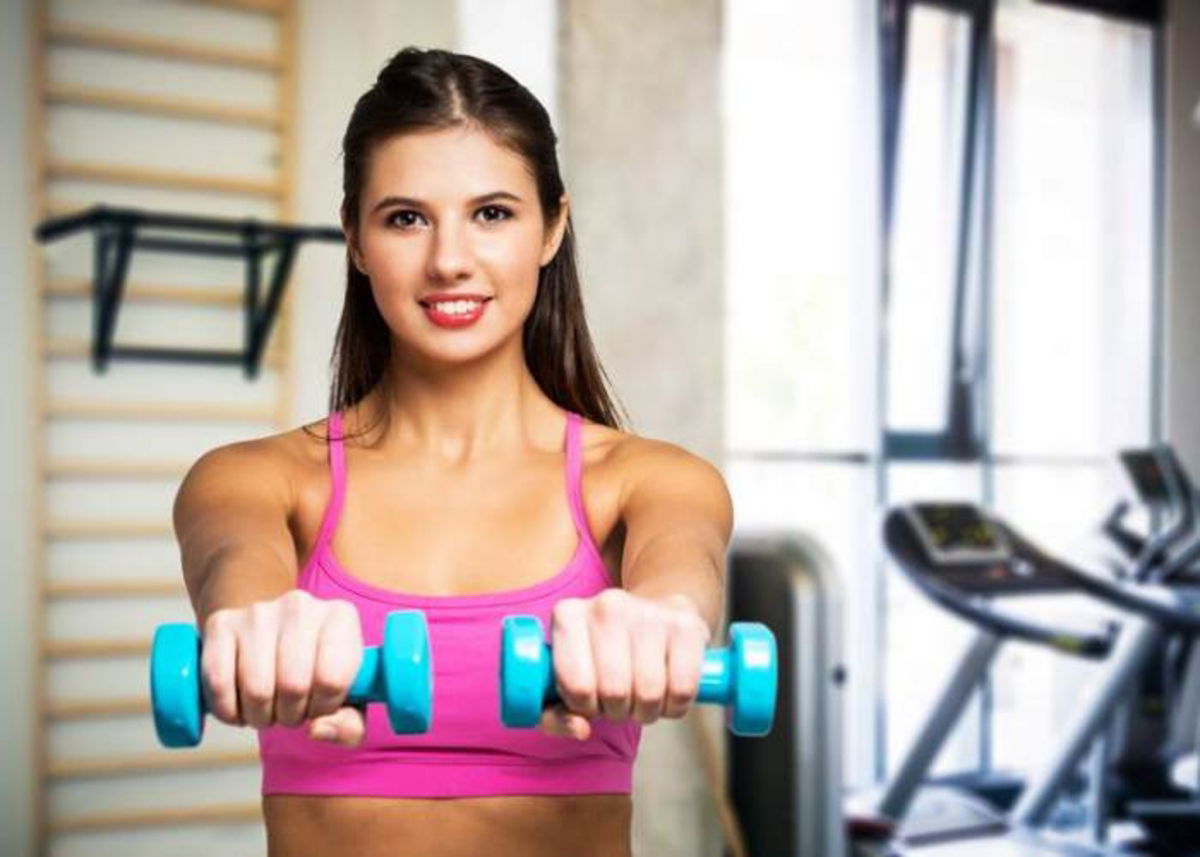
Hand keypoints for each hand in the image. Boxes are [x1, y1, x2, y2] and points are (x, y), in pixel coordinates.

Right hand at [200, 589, 366, 745]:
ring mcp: (258, 612)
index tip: (319, 706)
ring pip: (256, 689)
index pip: (332, 679)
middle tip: (289, 711)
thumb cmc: (316, 673)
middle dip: (290, 715)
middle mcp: (300, 606)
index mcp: (341, 616)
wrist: (274, 639)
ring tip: (266, 709)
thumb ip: (348, 725)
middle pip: (293, 685)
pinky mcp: (220, 623)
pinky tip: (239, 707)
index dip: (323, 708)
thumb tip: (317, 729)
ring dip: (260, 717)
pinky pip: (219, 683)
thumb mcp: (347, 700)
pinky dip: (228, 711)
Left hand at [541, 589, 711, 739]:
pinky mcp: (686, 625)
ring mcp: (648, 612)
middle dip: (617, 711)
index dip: (585, 707)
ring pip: (649, 693)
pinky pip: (682, 690)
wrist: (656, 614)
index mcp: (568, 615)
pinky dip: (675, 705)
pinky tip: (667, 690)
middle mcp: (607, 605)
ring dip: (647, 711)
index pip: (577, 685)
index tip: (591, 700)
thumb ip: (555, 715)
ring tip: (641, 696)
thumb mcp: (567, 680)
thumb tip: (580, 729)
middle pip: (614, 691)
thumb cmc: (603, 656)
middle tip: (619, 700)